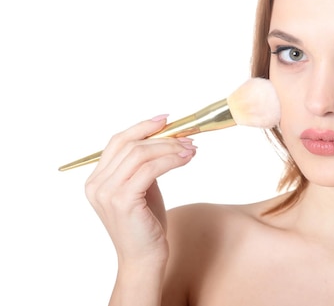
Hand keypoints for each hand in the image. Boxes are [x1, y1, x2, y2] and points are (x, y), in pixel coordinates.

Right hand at [84, 115, 196, 266]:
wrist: (144, 259)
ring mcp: (107, 192)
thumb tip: (166, 139)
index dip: (141, 127)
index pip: (117, 142)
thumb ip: (144, 166)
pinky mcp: (123, 200)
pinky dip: (171, 160)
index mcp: (97, 180)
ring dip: (170, 148)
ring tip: (191, 149)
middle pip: (130, 145)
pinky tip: (186, 159)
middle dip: (162, 137)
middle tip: (187, 138)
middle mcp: (97, 184)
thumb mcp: (142, 190)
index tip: (165, 120)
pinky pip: (151, 169)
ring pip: (141, 154)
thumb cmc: (145, 226)